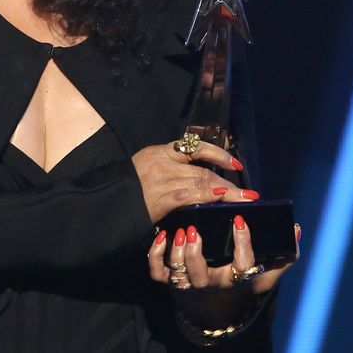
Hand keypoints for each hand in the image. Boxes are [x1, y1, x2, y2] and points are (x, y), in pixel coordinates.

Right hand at [131, 139, 257, 224]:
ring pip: (200, 181)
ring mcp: (160, 180)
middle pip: (202, 169)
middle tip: (249, 193)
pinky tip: (221, 199)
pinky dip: (207, 196)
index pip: (193, 147)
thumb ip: (167, 170)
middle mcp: (160, 163)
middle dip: (227, 181)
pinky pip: (189, 195)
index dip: (217, 154)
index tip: (234, 164)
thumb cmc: (125, 191)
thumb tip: (195, 177)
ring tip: (244, 199)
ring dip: (226, 192)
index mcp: (157, 152)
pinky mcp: (159, 198)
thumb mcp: (144, 170)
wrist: (103, 204)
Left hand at [147, 217, 299, 295]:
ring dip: (176, 253)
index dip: (243, 244)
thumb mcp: (264, 274)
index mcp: (234, 280)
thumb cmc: (240, 283)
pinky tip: (161, 236)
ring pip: (177, 275)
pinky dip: (155, 255)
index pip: (242, 267)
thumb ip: (283, 256)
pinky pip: (157, 273)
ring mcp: (187, 284)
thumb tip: (295, 229)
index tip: (240, 219)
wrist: (212, 307)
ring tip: (180, 231)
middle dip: (195, 254)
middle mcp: (209, 284)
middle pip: (200, 276)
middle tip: (195, 230)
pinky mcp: (169, 281)